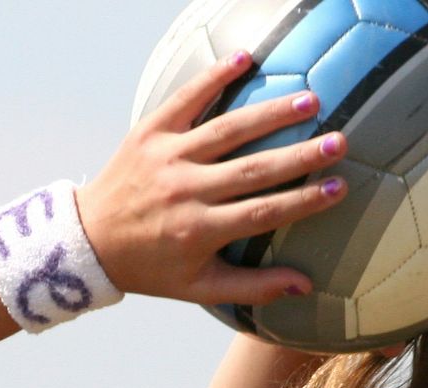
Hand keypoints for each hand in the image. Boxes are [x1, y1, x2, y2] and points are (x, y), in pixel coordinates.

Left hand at [77, 51, 347, 307]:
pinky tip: (246, 59)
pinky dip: (214, 77)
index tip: (338, 188)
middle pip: (252, 170)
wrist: (88, 240)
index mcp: (198, 230)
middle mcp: (184, 191)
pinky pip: (186, 100)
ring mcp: (166, 158)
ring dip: (270, 113)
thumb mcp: (198, 287)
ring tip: (309, 101)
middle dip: (299, 156)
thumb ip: (253, 287)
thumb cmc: (150, 266)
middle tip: (338, 141)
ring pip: (227, 130)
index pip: (262, 212)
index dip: (303, 201)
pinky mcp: (149, 133)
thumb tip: (306, 286)